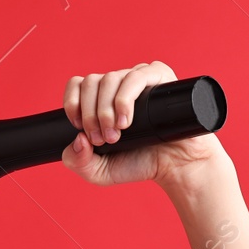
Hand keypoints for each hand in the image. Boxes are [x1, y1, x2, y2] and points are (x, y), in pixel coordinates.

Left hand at [60, 61, 225, 187]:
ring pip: (110, 78)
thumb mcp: (99, 172)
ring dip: (105, 110)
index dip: (72, 102)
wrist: (176, 167)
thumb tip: (77, 138)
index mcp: (103, 98)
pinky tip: (126, 120)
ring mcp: (140, 79)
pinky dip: (124, 99)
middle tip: (102, 139)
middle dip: (90, 114)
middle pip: (91, 81)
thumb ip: (78, 162)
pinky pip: (135, 76)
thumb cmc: (140, 164)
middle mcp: (120, 84)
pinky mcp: (160, 77)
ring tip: (116, 135)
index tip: (79, 127)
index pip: (78, 84)